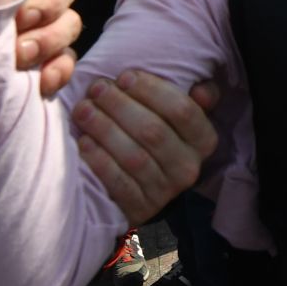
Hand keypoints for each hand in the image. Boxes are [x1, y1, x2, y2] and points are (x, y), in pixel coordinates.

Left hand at [68, 71, 221, 223]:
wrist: (138, 186)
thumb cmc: (154, 133)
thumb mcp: (176, 115)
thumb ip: (188, 97)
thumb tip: (200, 90)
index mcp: (203, 139)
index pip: (182, 110)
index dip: (151, 90)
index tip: (124, 76)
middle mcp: (189, 167)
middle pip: (153, 131)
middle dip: (120, 105)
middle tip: (97, 88)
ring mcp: (166, 191)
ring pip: (134, 157)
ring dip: (105, 129)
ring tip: (83, 110)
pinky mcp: (140, 209)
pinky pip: (118, 183)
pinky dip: (99, 161)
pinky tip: (84, 142)